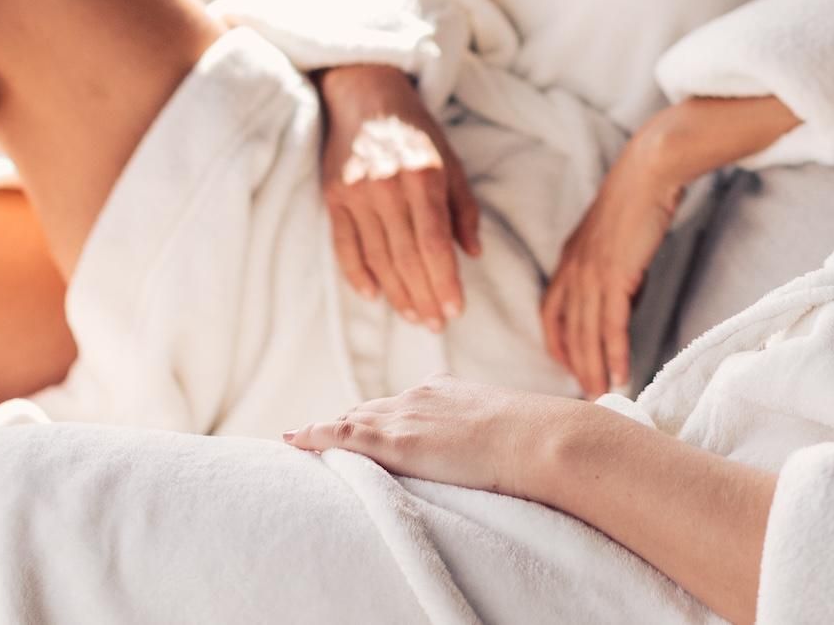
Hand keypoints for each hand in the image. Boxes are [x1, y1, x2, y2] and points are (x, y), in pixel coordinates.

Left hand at [283, 373, 597, 500]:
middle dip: (347, 419)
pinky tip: (296, 439)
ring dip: (326, 429)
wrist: (537, 439)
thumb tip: (507, 444)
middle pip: (371, 408)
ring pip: (352, 420)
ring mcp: (405, 416)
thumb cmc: (535, 438)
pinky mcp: (396, 442)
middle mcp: (419, 396)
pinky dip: (316, 436)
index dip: (379, 412)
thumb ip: (492, 429)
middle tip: (321, 432)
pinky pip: (342, 436)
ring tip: (300, 438)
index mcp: (445, 389)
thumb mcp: (507, 426)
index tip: (366, 419)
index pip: (401, 401)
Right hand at [316, 63, 481, 328]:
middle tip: (436, 323)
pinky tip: (374, 296)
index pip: (434, 242)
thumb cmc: (415, 129)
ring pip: (377, 257)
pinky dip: (357, 275)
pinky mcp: (333, 196)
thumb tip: (474, 254)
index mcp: (423, 176)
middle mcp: (388, 187)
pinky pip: (344, 246)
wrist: (364, 92)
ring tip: (414, 316)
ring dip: (396, 292)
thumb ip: (464, 207)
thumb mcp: (450, 159)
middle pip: (406, 256)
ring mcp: (356, 193)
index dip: (444, 280)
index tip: (455, 309)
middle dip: (423, 295)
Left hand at [540, 135, 681, 396]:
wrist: (648, 172)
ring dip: (593, 368)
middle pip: (568, 330)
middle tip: (586, 394)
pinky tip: (621, 374)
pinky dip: (614, 354)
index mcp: (569, 260)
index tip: (568, 366)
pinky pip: (612, 326)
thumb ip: (612, 270)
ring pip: (587, 334)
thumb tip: (624, 299)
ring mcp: (591, 274)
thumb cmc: (637, 200)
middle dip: (575, 365)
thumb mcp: (614, 239)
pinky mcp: (615, 276)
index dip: (558, 342)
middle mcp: (573, 270)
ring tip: (600, 395)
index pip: (551, 312)